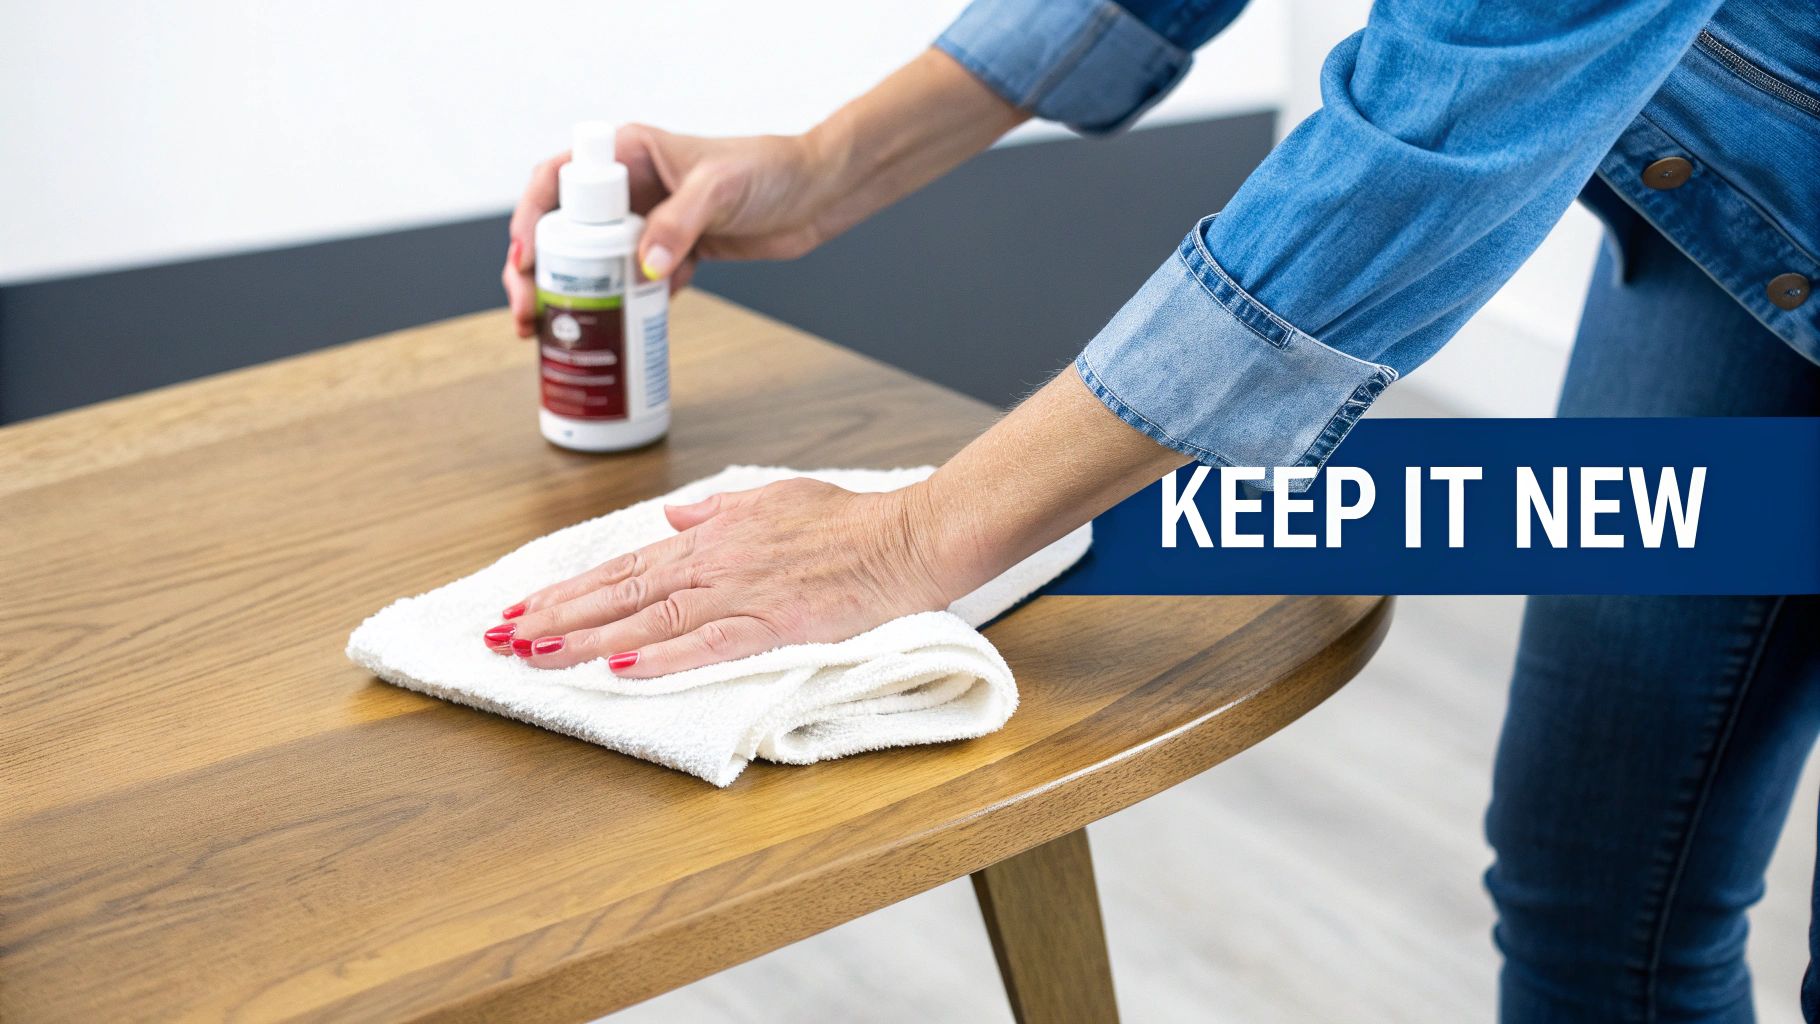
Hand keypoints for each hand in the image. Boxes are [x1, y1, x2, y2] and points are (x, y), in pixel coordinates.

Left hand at [482, 478, 975, 675]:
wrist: (902, 538)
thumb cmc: (845, 520)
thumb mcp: (771, 498)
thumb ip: (717, 511)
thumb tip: (675, 520)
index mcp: (710, 538)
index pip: (624, 567)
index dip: (569, 590)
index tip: (524, 608)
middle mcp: (713, 564)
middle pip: (620, 593)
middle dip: (556, 616)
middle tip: (502, 637)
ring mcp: (741, 594)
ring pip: (648, 619)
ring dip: (587, 638)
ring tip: (536, 655)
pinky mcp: (774, 623)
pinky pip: (707, 643)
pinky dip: (662, 655)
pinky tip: (620, 668)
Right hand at [501, 126, 842, 337]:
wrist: (819, 194)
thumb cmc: (771, 170)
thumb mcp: (718, 188)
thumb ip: (679, 224)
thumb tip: (644, 269)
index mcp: (628, 154)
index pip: (558, 181)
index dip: (531, 220)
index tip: (525, 259)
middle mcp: (630, 188)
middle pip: (564, 230)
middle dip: (539, 272)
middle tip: (530, 313)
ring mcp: (650, 224)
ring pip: (593, 262)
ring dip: (571, 297)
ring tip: (552, 333)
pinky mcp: (673, 254)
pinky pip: (633, 284)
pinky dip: (621, 308)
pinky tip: (609, 333)